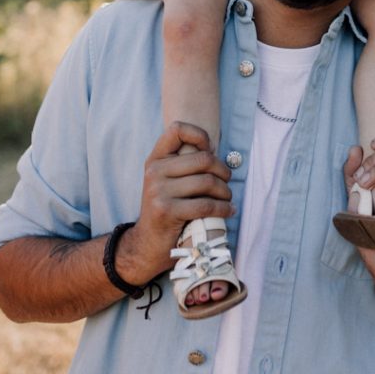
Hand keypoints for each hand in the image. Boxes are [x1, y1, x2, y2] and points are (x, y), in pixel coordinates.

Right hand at [119, 122, 234, 283]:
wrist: (146, 243)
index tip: (210, 151)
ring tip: (228, 199)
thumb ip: (184, 164)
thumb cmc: (166, 208)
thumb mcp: (167, 181)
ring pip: (208, 182)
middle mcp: (154, 171)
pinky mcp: (167, 211)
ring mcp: (159, 191)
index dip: (199, 135)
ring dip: (225, 192)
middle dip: (223, 171)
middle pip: (203, 159)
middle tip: (227, 182)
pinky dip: (223, 208)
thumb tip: (215, 149)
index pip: (177, 129)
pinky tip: (228, 211)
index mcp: (155, 159)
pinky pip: (206, 204)